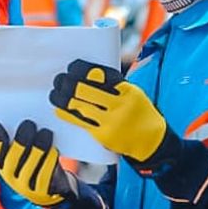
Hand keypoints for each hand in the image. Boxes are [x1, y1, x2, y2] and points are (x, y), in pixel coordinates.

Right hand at [0, 120, 77, 206]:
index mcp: (3, 167)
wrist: (52, 190)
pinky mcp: (42, 192)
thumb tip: (24, 124)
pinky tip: (54, 150)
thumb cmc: (37, 164)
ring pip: (28, 168)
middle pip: (12, 160)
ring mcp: (26, 188)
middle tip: (29, 123)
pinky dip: (49, 162)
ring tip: (46, 132)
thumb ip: (21, 142)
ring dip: (37, 149)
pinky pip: (44, 177)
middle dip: (20, 140)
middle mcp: (11, 179)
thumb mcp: (26, 155)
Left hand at [49, 59, 167, 162]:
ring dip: (63, 98)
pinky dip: (67, 113)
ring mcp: (112, 121)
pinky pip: (80, 122)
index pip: (101, 74)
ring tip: (55, 93)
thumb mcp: (133, 94)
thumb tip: (86, 74)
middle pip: (86, 89)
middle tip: (59, 79)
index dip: (82, 69)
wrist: (152, 141)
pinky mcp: (104, 134)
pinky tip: (59, 109)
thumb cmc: (138, 113)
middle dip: (68, 82)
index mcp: (128, 90)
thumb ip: (113, 85)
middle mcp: (120, 104)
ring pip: (79, 105)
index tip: (72, 67)